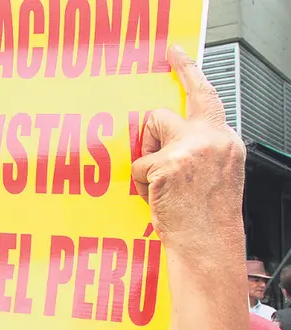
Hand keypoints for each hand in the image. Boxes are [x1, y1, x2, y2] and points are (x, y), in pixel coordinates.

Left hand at [133, 45, 246, 252]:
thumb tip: (164, 139)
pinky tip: (157, 198)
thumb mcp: (213, 173)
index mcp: (224, 140)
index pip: (206, 94)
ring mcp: (190, 150)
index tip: (175, 53)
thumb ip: (197, 148)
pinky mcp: (168, 164)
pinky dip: (139, 184)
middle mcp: (211, 139)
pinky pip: (136, 166)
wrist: (207, 245)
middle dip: (149, 137)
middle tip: (155, 162)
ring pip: (146, 141)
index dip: (188, 70)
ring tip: (161, 188)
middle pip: (161, 114)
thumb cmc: (206, 218)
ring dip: (145, 161)